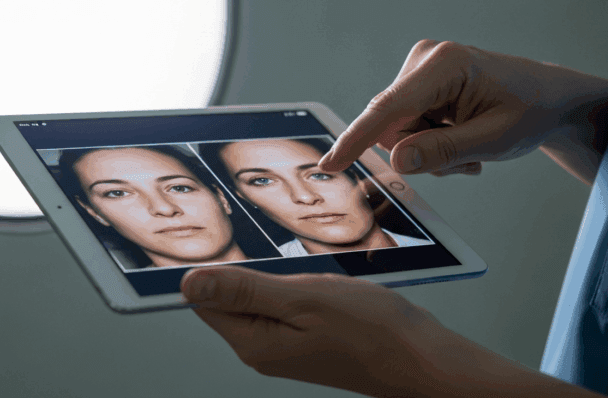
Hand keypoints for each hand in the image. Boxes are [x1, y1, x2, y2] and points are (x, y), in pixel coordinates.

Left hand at [180, 265, 448, 397]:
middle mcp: (262, 349)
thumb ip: (243, 290)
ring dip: (281, 279)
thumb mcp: (302, 298)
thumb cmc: (370, 330)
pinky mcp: (303, 339)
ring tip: (313, 280)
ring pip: (262, 297)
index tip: (239, 250)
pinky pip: (285, 304)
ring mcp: (284, 345)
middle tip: (291, 268)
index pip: (205, 301)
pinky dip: (298, 288)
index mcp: (253, 342)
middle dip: (255, 272)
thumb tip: (190, 284)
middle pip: (232, 298)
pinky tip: (322, 288)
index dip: (217, 269)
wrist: (418, 357)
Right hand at [319, 39, 607, 181]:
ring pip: (397, 132)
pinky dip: (430, 141)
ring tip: (467, 146)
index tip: (330, 164)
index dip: (356, 140)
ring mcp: (419, 70)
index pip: (388, 109)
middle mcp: (425, 60)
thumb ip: (444, 152)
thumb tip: (398, 160)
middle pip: (391, 127)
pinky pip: (405, 127)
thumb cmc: (530, 112)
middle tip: (464, 158)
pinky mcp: (419, 84)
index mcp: (444, 65)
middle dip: (421, 151)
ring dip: (428, 149)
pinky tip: (459, 136)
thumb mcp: (494, 140)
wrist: (548, 98)